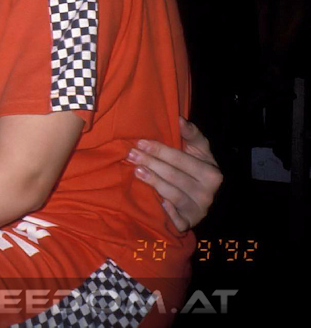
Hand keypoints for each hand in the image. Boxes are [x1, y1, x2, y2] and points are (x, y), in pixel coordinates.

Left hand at [129, 117, 222, 231]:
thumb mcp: (199, 151)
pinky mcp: (189, 223)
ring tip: (137, 171)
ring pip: (173, 194)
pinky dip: (169, 212)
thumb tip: (179, 119)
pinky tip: (157, 203)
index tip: (141, 142)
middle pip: (174, 176)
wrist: (202, 197)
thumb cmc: (196, 168)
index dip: (160, 150)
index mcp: (211, 173)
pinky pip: (178, 220)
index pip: (181, 159)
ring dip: (154, 182)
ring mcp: (199, 210)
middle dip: (151, 163)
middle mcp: (207, 193)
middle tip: (132, 154)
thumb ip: (191, 134)